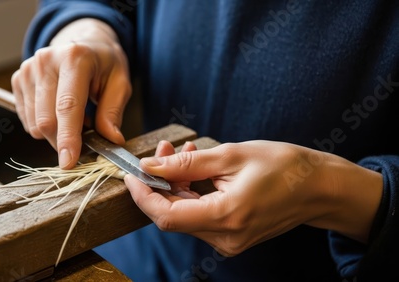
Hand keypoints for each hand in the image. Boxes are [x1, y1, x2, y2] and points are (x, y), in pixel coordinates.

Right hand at [11, 18, 131, 167]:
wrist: (84, 43)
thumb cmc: (104, 65)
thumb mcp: (120, 83)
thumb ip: (113, 112)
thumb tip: (111, 140)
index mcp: (75, 59)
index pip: (67, 106)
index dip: (68, 137)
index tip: (68, 162)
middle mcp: (46, 61)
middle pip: (46, 120)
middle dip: (63, 141)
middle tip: (84, 140)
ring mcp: (28, 69)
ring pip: (34, 124)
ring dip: (55, 133)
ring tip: (74, 117)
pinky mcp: (18, 79)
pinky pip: (27, 120)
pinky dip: (44, 125)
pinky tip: (57, 111)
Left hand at [125, 140, 382, 255]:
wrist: (318, 187)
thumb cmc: (283, 166)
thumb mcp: (231, 155)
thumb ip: (186, 164)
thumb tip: (150, 165)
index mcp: (226, 217)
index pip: (166, 215)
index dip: (142, 195)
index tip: (132, 173)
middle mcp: (225, 237)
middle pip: (173, 215)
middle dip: (161, 182)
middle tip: (165, 149)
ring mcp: (229, 241)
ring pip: (185, 214)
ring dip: (177, 185)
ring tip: (186, 153)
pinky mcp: (231, 236)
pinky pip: (200, 216)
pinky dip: (192, 193)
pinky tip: (198, 169)